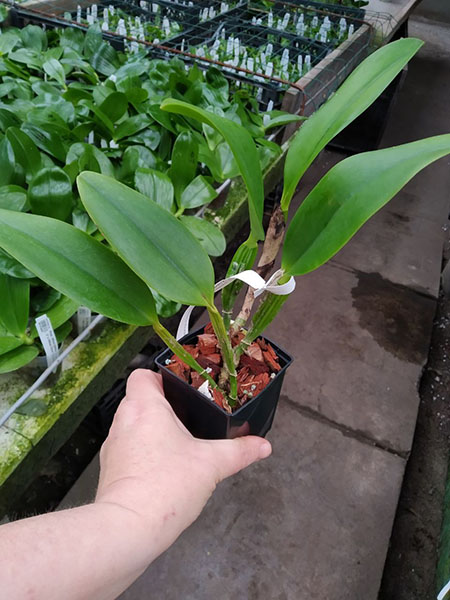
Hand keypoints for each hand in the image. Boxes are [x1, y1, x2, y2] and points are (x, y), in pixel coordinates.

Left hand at [95, 369, 271, 559]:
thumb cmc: (165, 486)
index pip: (143, 374)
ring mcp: (113, 446)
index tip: (182, 389)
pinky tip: (164, 469)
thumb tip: (262, 445)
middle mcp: (123, 421)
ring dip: (153, 430)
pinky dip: (143, 453)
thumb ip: (240, 451)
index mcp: (144, 406)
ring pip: (133, 425)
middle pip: (140, 399)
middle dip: (164, 407)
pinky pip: (128, 450)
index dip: (161, 377)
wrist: (129, 528)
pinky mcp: (111, 470)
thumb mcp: (212, 464)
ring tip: (179, 443)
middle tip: (189, 417)